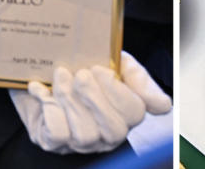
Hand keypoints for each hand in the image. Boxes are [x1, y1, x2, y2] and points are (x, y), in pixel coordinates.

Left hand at [10, 51, 170, 153]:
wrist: (42, 66)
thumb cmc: (82, 66)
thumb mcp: (116, 63)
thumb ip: (138, 78)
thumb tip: (163, 105)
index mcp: (125, 113)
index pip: (135, 112)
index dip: (116, 91)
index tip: (99, 68)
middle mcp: (107, 133)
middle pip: (113, 130)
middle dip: (95, 99)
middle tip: (80, 73)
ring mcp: (81, 141)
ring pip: (84, 134)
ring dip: (70, 100)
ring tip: (60, 76)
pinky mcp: (53, 141)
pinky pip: (57, 135)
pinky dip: (48, 108)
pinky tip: (41, 89)